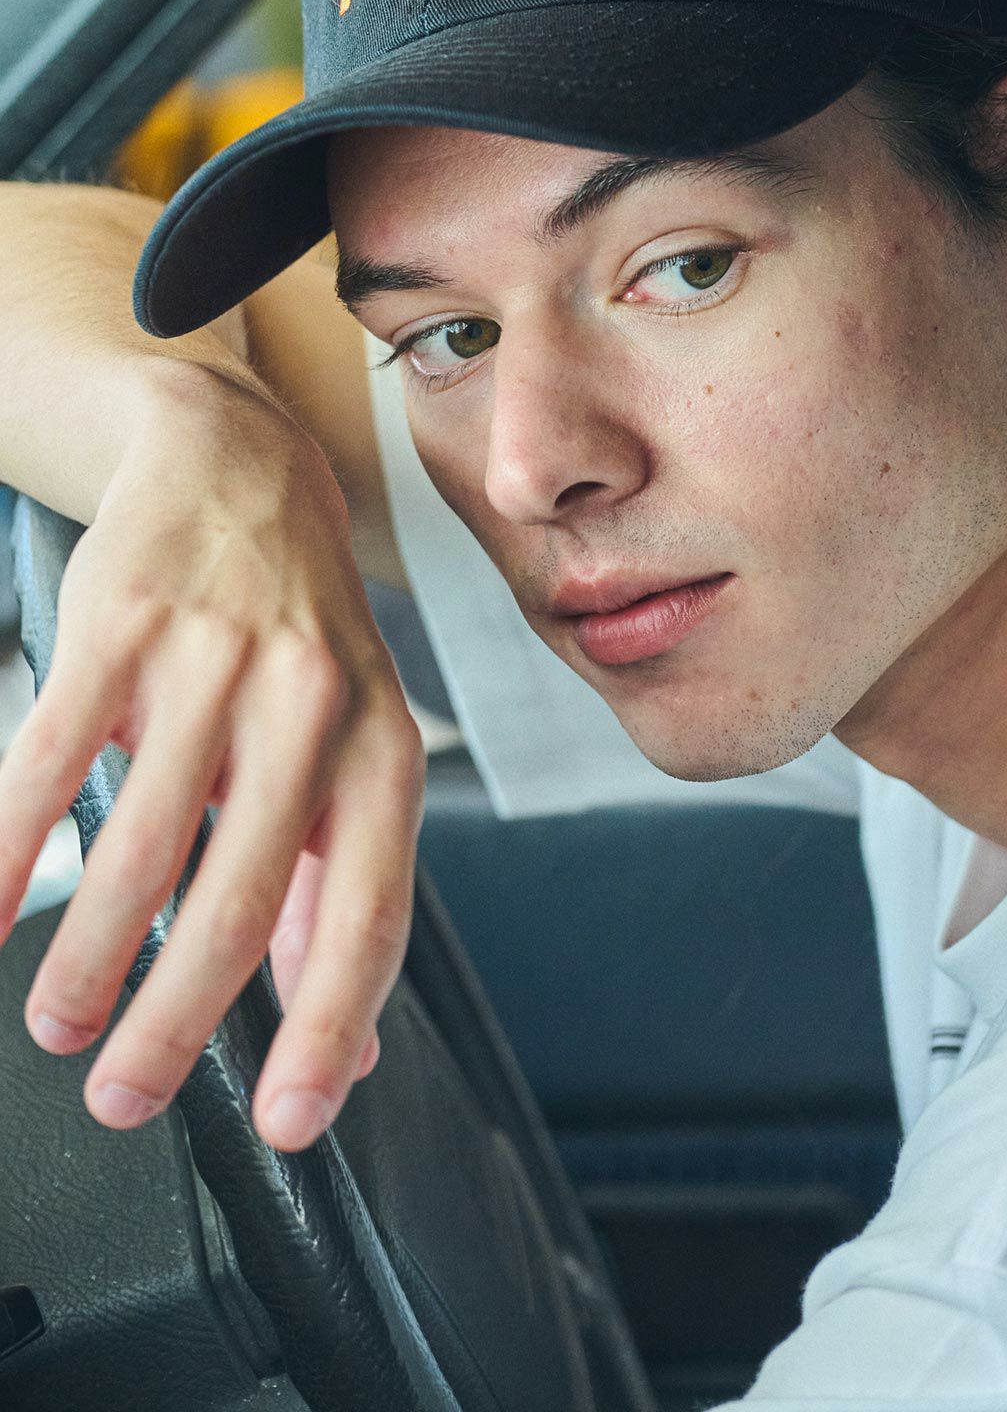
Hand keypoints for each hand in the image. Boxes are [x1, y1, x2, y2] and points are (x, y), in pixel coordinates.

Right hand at [0, 370, 423, 1149]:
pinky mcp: (125, 628)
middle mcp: (312, 707)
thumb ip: (342, 891)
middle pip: (242, 898)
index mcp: (383, 751)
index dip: (327, 1027)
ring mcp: (216, 663)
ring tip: (62, 1019)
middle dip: (176, 1020)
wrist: (246, 472)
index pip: (371, 914)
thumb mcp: (356, 752)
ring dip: (90, 954)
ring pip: (140, 843)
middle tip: (125, 1093)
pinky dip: (4, 848)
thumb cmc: (304, 638)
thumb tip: (344, 1039)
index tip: (288, 1120)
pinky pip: (50, 760)